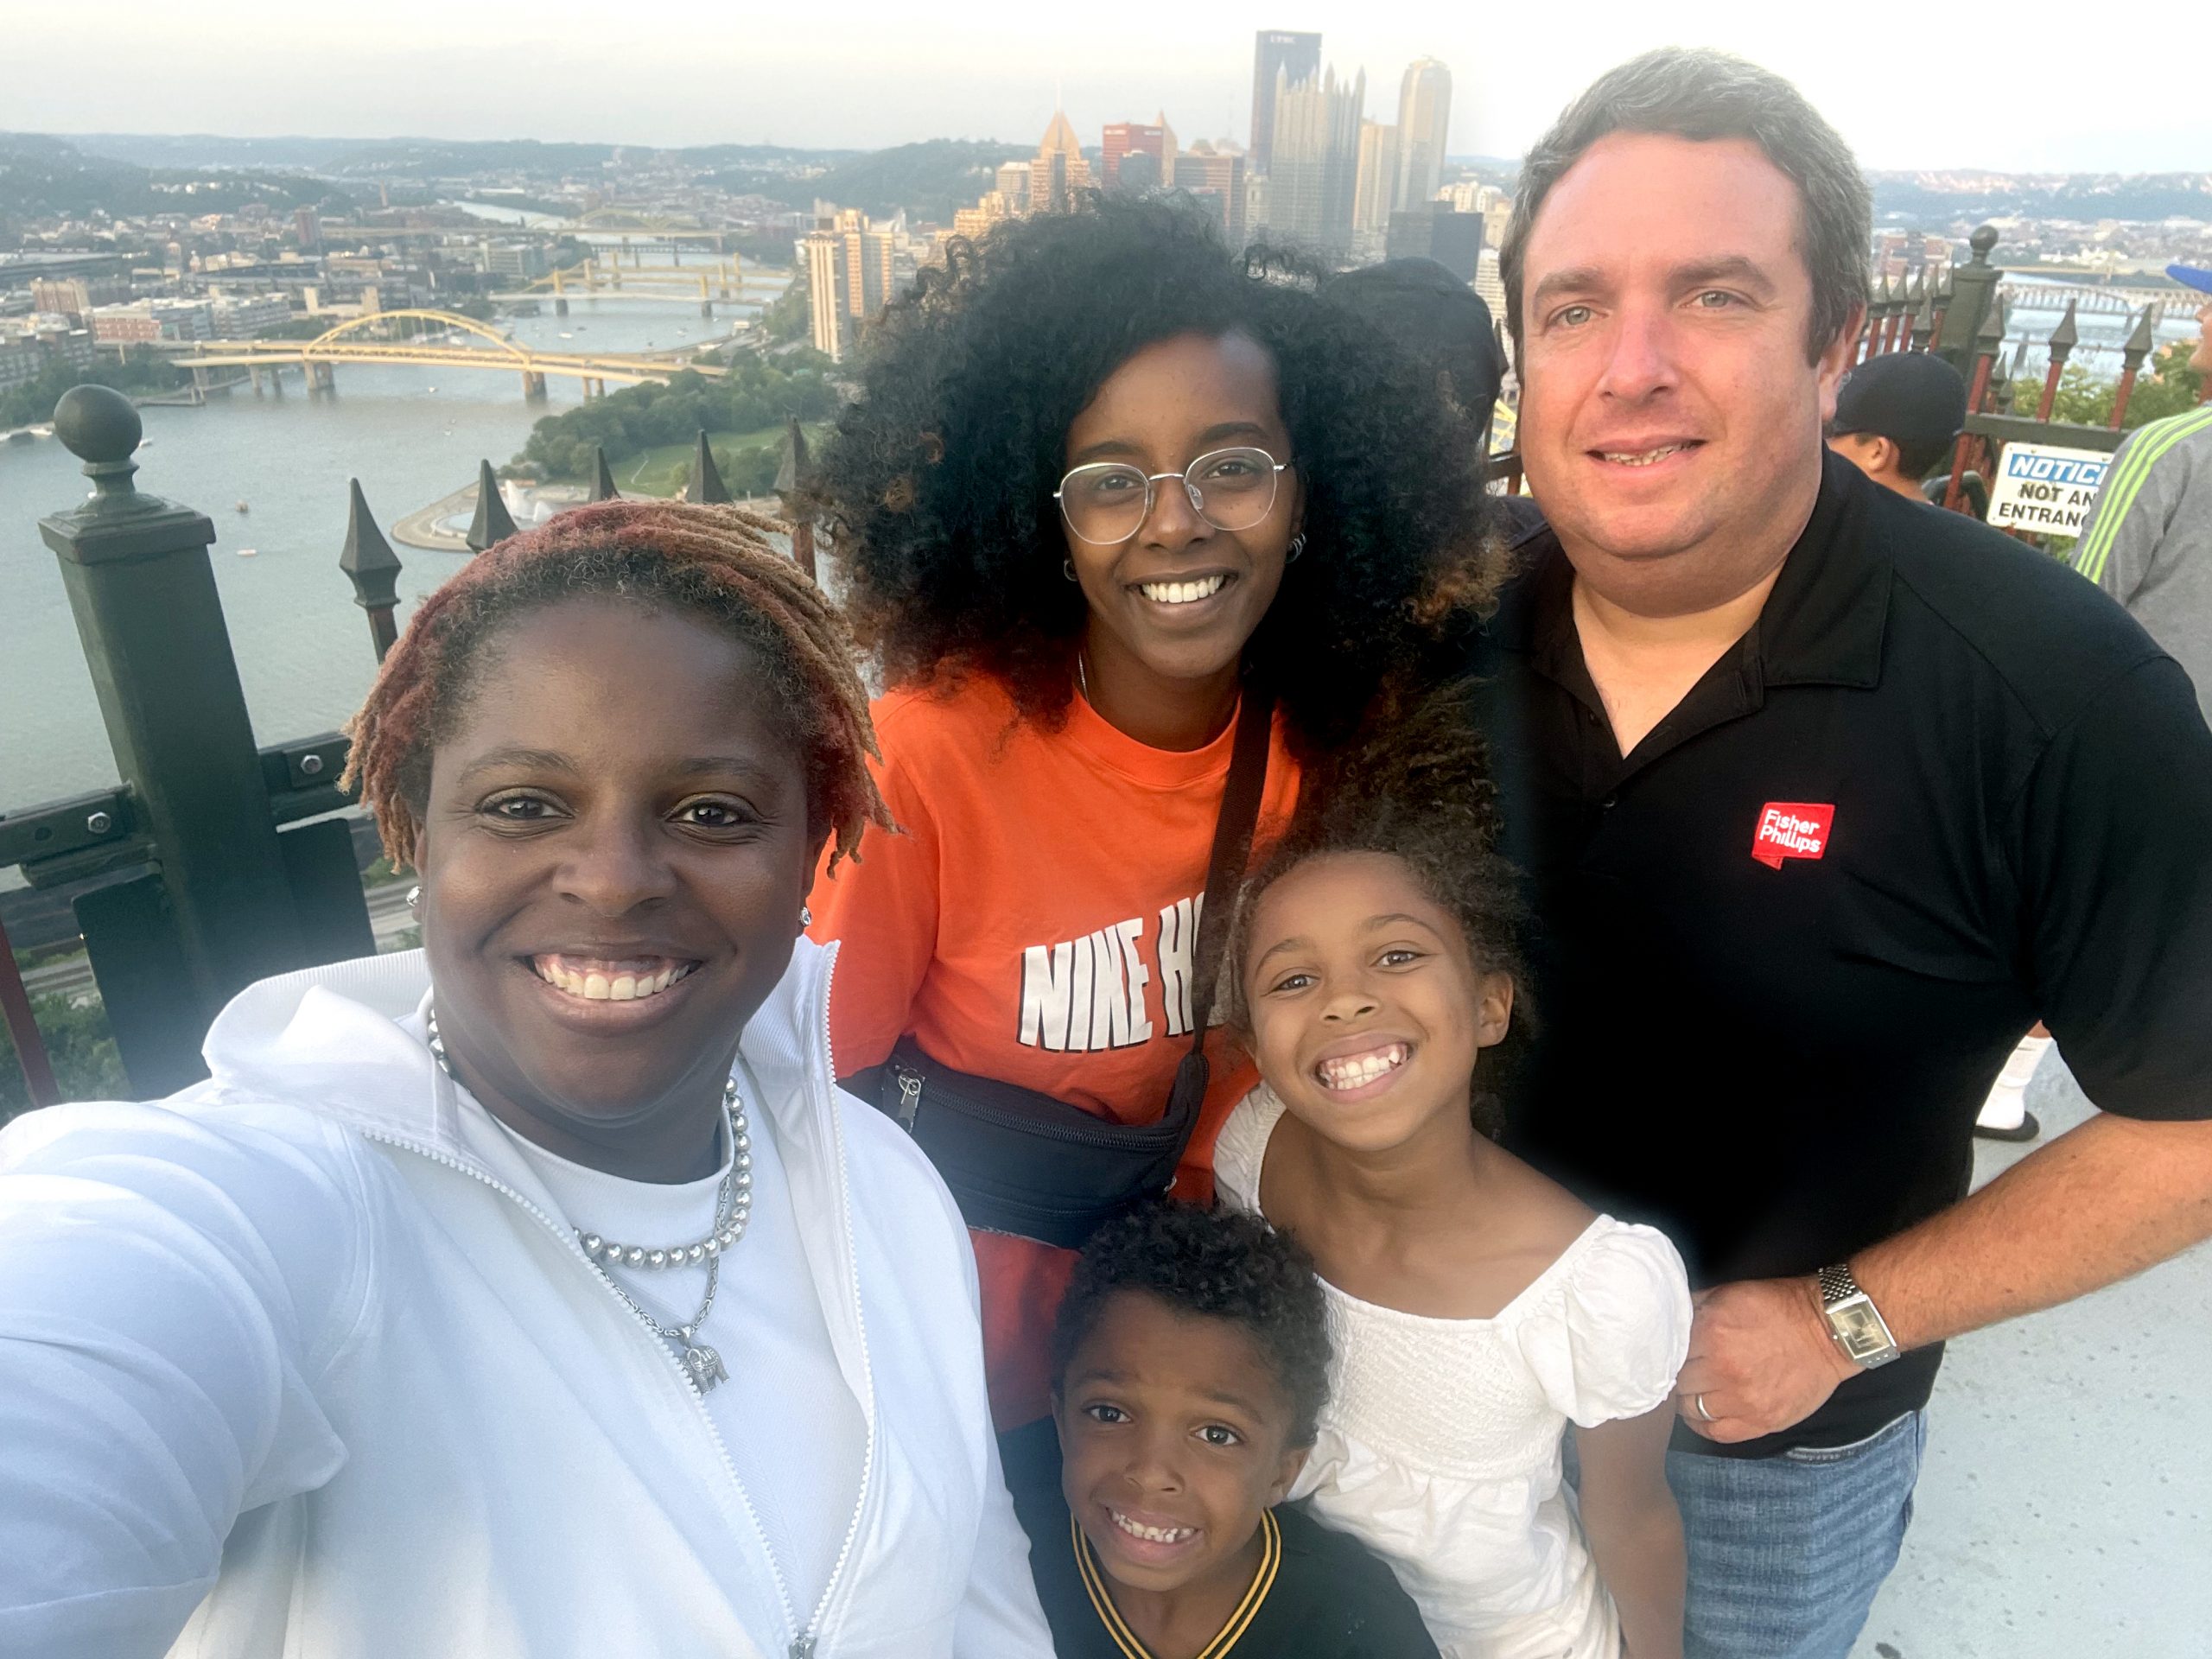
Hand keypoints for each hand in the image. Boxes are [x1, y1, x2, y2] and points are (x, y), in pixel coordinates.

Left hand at [1673, 1276, 1857, 1443]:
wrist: (1828, 1332)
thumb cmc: (1779, 1308)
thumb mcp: (1729, 1293)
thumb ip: (1693, 1305)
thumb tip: (1666, 1316)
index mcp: (1711, 1332)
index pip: (1669, 1351)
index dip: (1669, 1352)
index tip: (1671, 1354)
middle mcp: (1723, 1369)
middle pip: (1678, 1380)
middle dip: (1679, 1374)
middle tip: (1686, 1371)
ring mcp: (1742, 1400)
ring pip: (1691, 1408)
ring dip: (1688, 1400)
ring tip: (1694, 1392)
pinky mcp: (1761, 1421)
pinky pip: (1716, 1433)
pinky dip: (1703, 1426)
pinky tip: (1702, 1415)